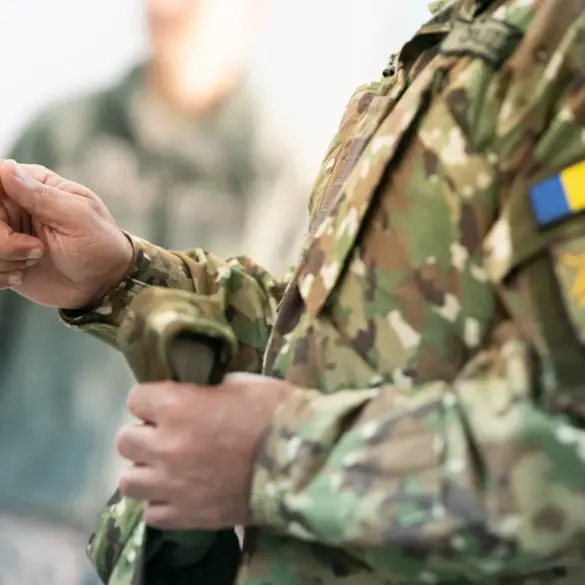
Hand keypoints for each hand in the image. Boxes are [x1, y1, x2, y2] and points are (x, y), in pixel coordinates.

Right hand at [0, 160, 132, 307]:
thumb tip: (6, 168)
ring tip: (35, 260)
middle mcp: (14, 207)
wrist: (104, 285)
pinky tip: (22, 276)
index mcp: (33, 185)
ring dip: (3, 259)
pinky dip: (0, 276)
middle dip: (2, 239)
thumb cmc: (101, 246)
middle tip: (34, 249)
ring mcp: (7, 234)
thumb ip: (41, 194)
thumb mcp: (77, 217)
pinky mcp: (4, 260)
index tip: (8, 220)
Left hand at [116, 373, 293, 529]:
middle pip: (125, 440)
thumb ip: (204, 389)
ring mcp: (172, 485)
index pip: (136, 398)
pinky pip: (152, 513)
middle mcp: (165, 446)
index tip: (169, 402)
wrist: (301, 461)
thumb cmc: (275, 412)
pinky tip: (182, 493)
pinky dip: (163, 503)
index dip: (153, 399)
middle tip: (170, 434)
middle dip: (146, 433)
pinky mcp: (186, 516)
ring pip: (128, 480)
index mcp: (177, 407)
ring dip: (146, 470)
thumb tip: (193, 394)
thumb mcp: (240, 383)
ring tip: (169, 467)